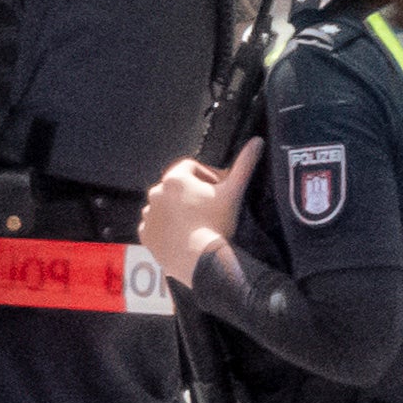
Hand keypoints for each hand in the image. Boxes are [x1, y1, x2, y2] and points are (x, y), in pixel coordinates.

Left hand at [140, 140, 256, 285]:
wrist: (202, 261)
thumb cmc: (218, 222)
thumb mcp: (234, 191)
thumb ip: (244, 164)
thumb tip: (257, 141)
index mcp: (175, 178)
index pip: (190, 166)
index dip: (207, 175)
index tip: (219, 189)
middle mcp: (155, 193)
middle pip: (176, 187)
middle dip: (191, 194)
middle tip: (211, 209)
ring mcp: (148, 216)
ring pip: (164, 207)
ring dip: (177, 211)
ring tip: (197, 225)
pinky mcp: (145, 236)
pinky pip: (155, 227)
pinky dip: (166, 229)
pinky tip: (183, 237)